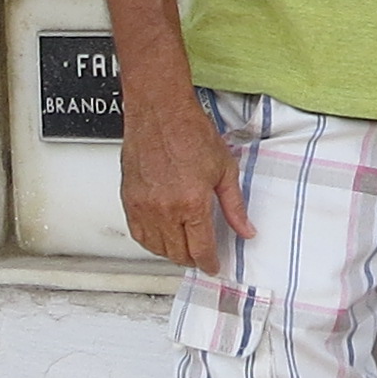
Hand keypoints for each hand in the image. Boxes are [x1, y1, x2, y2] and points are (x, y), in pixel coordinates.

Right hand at [120, 91, 249, 271]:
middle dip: (192, 259)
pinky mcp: (129, 199)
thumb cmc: (190, 132)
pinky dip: (151, 242)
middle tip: (201, 255)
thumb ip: (235, 206)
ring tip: (183, 247)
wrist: (160, 112)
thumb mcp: (224, 169)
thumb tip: (246, 230)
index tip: (213, 265)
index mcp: (192, 203)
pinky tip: (161, 237)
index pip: (201, 249)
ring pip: (157, 248)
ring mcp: (144, 206)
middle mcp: (165, 209)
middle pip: (178, 253)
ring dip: (171, 253)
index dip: (209, 262)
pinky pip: (138, 234)